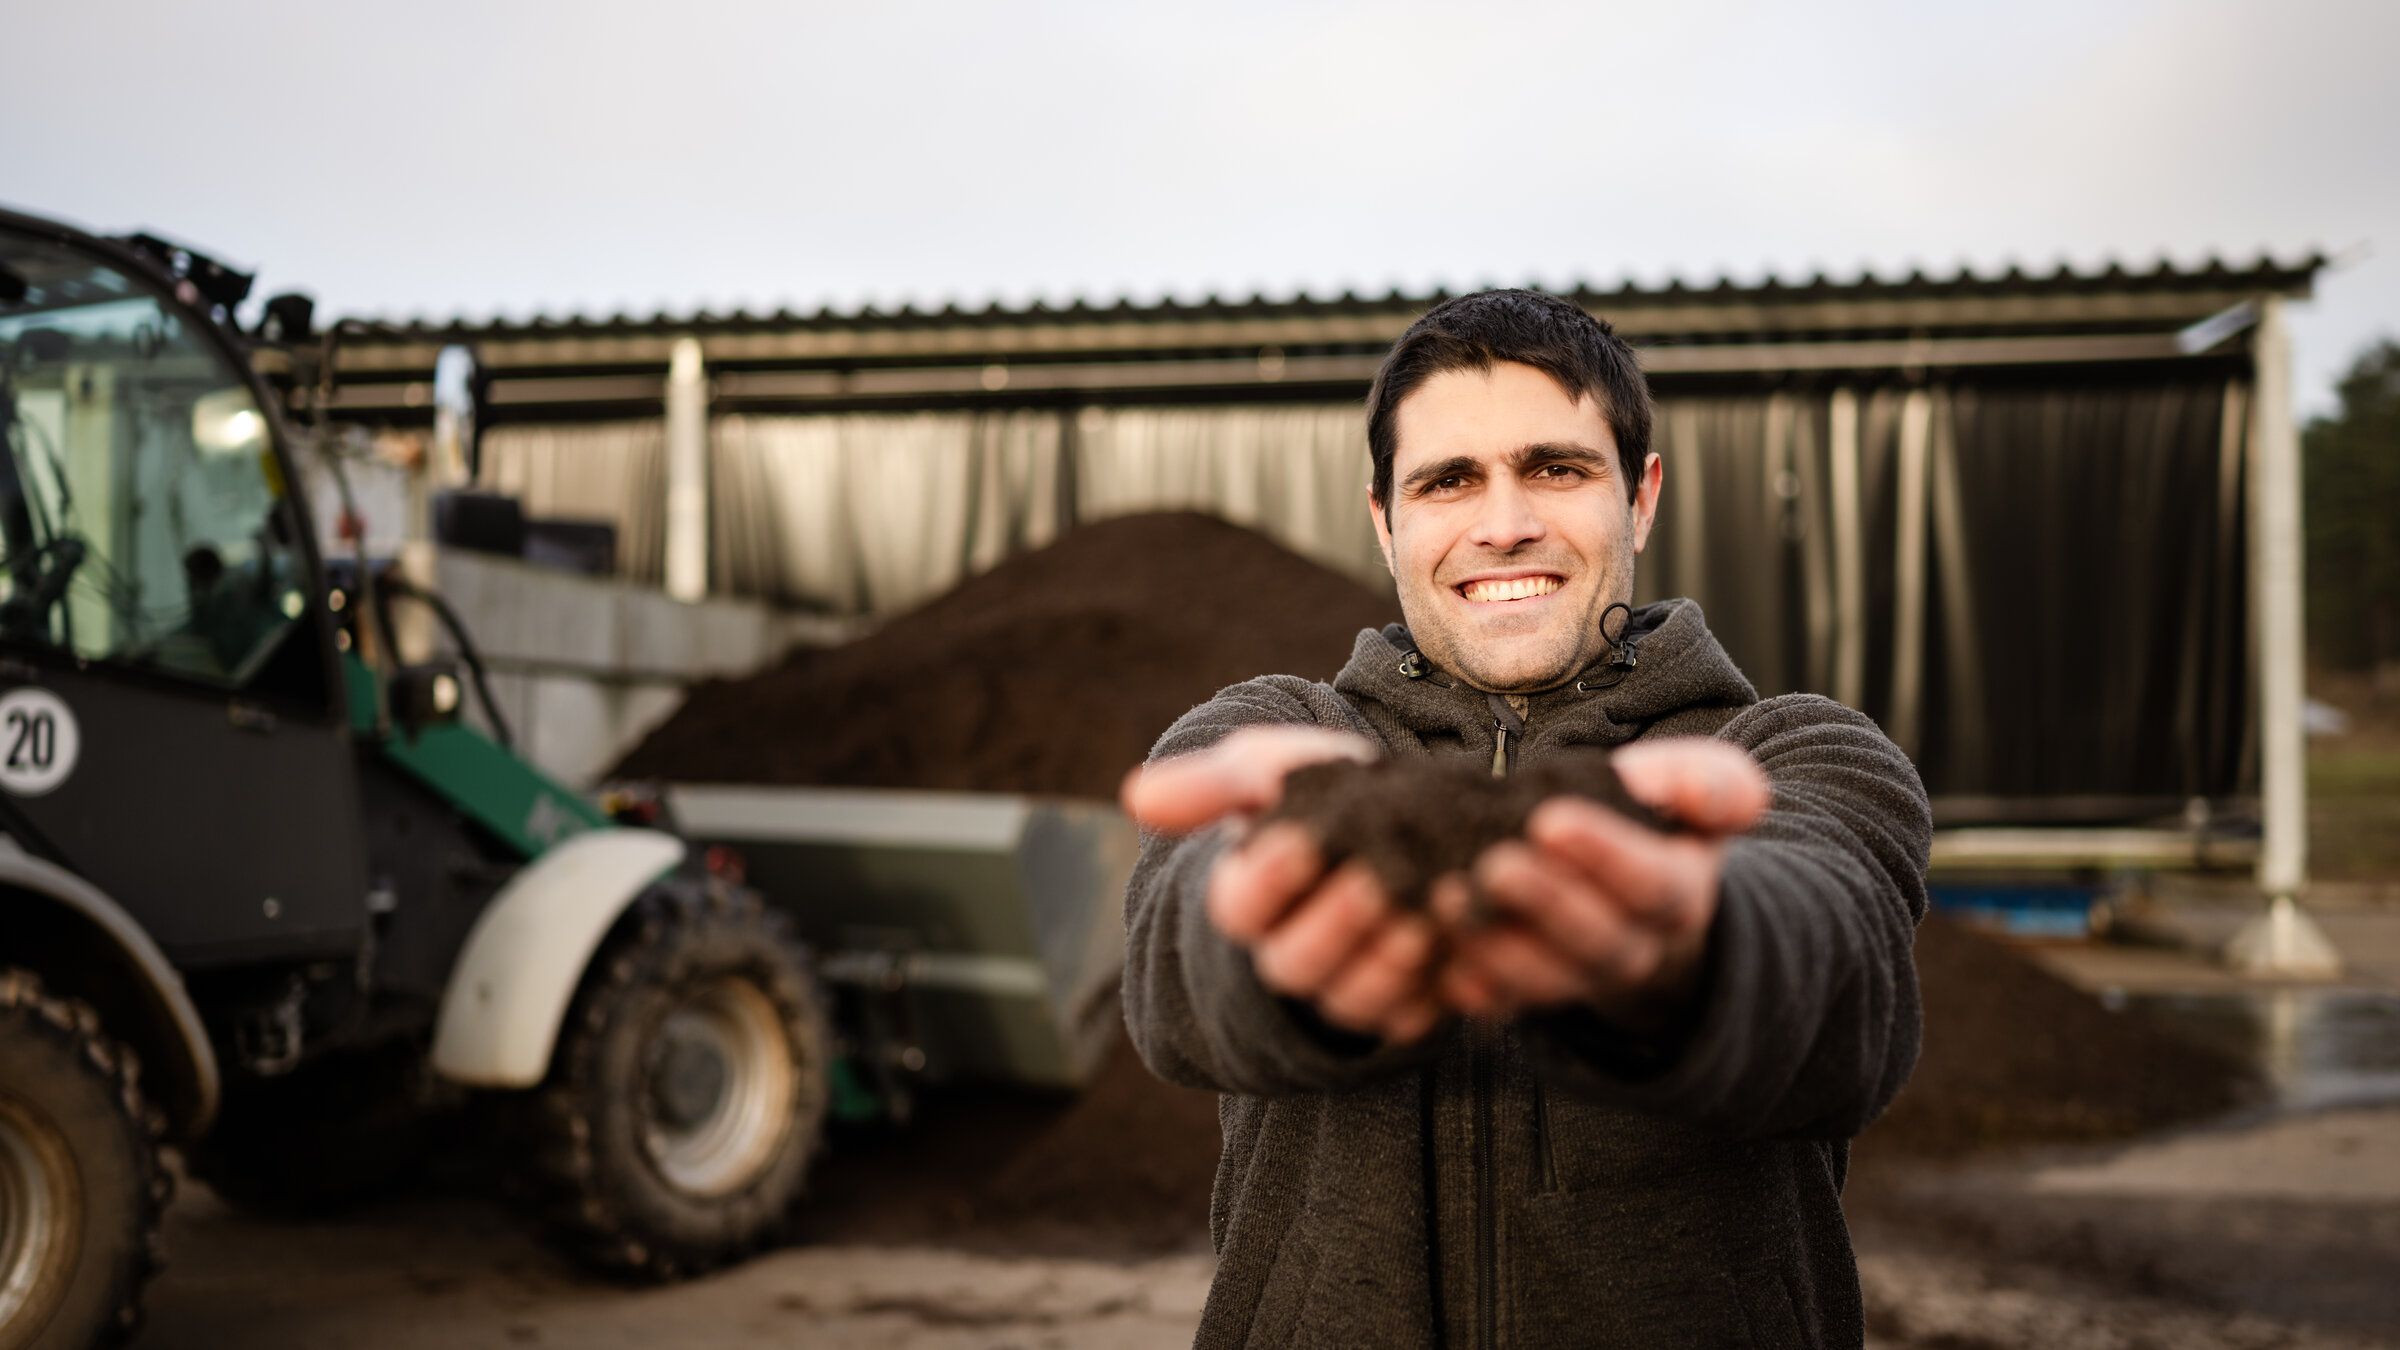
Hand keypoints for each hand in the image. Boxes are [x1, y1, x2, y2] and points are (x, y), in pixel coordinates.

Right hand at [1122, 726, 1442, 1043]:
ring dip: (1386, 964)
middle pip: (1294, 963)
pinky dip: (1436, 990)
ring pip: (1352, 998)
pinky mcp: (1402, 1006)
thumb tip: (1134, 796)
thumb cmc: (1316, 794)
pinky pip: (1412, 1016)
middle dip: (1335, 924)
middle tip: (1374, 881)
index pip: (1239, 907)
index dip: (1268, 880)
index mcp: (1245, 900)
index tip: (1302, 841)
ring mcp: (1344, 986)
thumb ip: (1212, 782)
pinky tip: (1460, 947)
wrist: (1394, 822)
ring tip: (1423, 915)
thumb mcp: (1266, 770)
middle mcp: (1287, 954)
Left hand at [1437, 738, 1770, 1029]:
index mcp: (1676, 897)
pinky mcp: (1523, 991)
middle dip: (1543, 903)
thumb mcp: (1691, 789)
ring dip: (1494, 945)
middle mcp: (1630, 949)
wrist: (1620, 879)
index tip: (1552, 820)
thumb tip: (1715, 798)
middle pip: (1594, 941)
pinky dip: (1466, 980)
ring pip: (1542, 980)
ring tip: (1446, 897)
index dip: (1606, 858)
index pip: (1653, 887)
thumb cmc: (1650, 818)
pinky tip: (1434, 954)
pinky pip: (1496, 1000)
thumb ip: (1711, 784)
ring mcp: (1575, 977)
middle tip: (1495, 864)